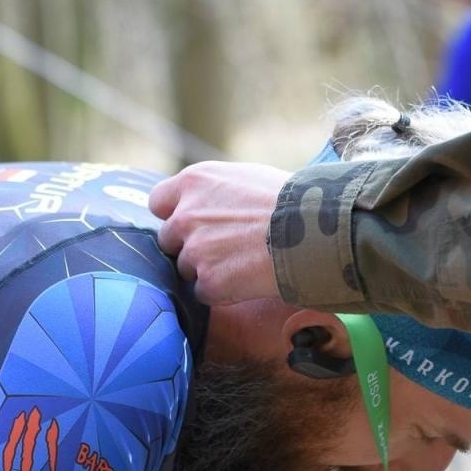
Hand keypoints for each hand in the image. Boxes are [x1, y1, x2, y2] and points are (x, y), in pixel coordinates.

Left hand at [149, 162, 290, 304]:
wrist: (312, 231)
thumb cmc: (290, 200)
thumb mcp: (246, 177)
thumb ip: (215, 191)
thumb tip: (210, 205)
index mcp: (193, 182)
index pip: (158, 202)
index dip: (174, 214)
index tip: (191, 223)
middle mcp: (185, 216)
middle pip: (169, 240)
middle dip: (190, 246)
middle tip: (225, 248)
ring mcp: (194, 251)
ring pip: (187, 269)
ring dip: (209, 270)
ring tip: (245, 262)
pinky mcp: (208, 283)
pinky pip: (205, 293)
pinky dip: (223, 292)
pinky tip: (249, 279)